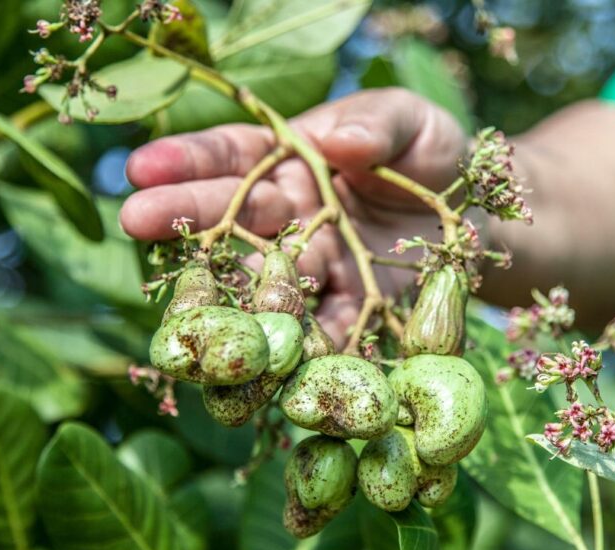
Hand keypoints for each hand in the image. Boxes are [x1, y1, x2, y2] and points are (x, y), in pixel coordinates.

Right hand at [120, 88, 467, 344]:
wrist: (480, 222)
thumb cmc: (433, 158)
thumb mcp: (413, 124)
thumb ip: (377, 125)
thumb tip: (337, 141)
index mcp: (295, 160)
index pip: (235, 155)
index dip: (190, 159)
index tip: (143, 164)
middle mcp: (291, 216)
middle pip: (232, 216)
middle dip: (184, 214)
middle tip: (134, 217)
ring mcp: (312, 268)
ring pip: (257, 281)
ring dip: (221, 291)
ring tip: (182, 297)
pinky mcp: (344, 311)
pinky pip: (312, 331)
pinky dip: (289, 347)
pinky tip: (262, 360)